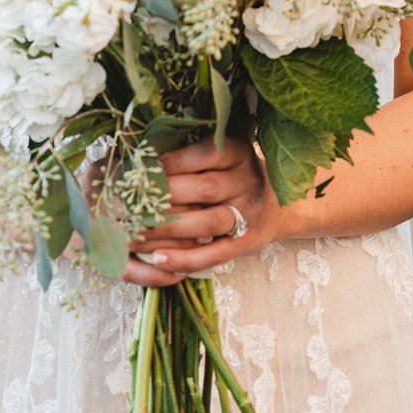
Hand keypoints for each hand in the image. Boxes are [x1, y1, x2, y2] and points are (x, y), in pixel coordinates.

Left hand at [122, 135, 280, 288]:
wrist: (282, 206)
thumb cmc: (238, 176)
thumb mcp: (227, 156)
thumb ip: (195, 154)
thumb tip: (144, 155)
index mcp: (240, 154)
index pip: (207, 153)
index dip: (174, 161)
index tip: (144, 167)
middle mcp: (248, 182)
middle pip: (204, 189)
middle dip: (164, 196)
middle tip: (129, 203)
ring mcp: (250, 215)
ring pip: (207, 223)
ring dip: (168, 229)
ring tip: (134, 234)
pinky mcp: (247, 244)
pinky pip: (214, 255)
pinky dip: (185, 258)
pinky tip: (158, 259)